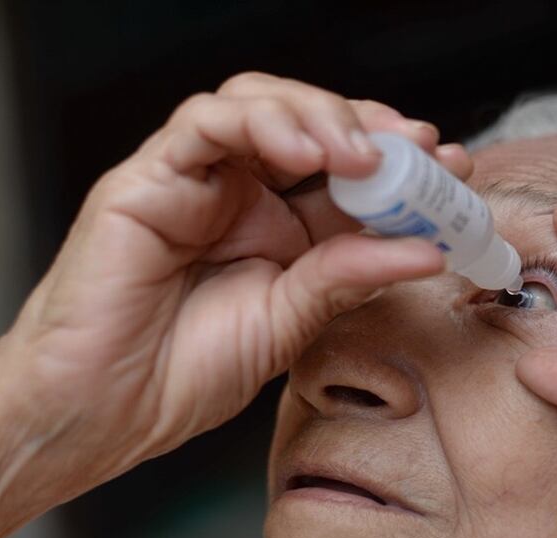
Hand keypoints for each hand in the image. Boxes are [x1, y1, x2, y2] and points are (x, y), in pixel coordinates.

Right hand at [0, 74, 469, 487]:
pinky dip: (260, 124)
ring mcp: (197, 180)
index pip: (350, 175)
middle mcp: (243, 194)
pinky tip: (306, 153)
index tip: (453, 168)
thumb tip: (426, 250)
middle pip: (313, 126)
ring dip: (321, 117)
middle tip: (420, 148)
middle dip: (372, 129)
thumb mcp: (291, 323)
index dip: (403, 164)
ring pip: (262, 105)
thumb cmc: (184, 373)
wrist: (103, 414)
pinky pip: (204, 124)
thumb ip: (348, 278)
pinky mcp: (149, 177)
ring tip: (365, 155)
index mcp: (281, 228)